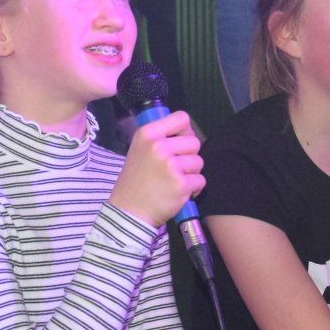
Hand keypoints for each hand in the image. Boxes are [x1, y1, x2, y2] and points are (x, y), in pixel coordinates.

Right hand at [108, 110, 203, 226]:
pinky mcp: (181, 184)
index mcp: (148, 134)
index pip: (181, 118)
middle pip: (194, 142)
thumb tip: (187, 132)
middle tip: (175, 168)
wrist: (129, 211)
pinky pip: (200, 180)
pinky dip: (193, 189)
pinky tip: (178, 192)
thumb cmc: (135, 181)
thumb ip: (161, 138)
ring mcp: (170, 165)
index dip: (185, 132)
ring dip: (191, 173)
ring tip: (174, 181)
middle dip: (189, 156)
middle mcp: (158, 146)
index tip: (179, 144)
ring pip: (199, 162)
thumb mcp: (139, 150)